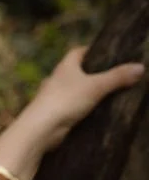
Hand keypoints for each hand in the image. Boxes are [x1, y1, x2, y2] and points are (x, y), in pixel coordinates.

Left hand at [27, 45, 143, 151]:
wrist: (40, 129)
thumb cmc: (66, 100)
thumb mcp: (96, 86)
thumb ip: (117, 77)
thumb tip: (140, 67)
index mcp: (65, 66)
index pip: (78, 52)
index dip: (92, 50)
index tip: (106, 53)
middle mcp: (57, 79)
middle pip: (76, 71)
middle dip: (91, 73)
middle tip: (112, 76)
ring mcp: (53, 97)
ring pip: (73, 90)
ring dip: (86, 92)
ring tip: (107, 95)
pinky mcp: (54, 114)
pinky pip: (71, 107)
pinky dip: (81, 108)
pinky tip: (93, 113)